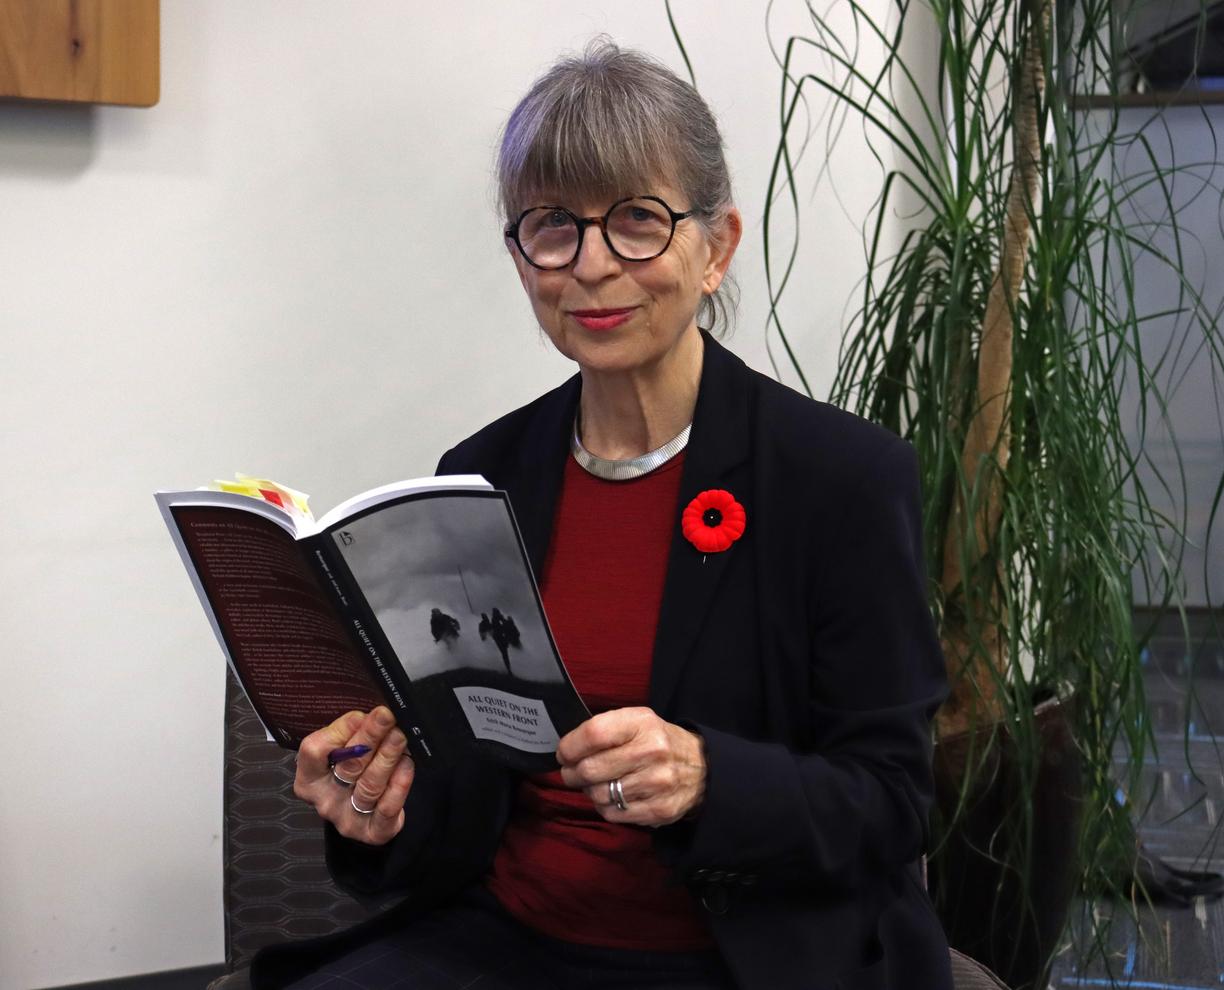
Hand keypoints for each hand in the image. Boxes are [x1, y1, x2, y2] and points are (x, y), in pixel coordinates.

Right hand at [293, 706, 414, 844]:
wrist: (369, 813)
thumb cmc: (353, 771)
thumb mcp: (342, 751)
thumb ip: (349, 734)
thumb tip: (366, 716)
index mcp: (309, 778)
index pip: (315, 752)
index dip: (338, 731)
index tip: (360, 714)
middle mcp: (325, 800)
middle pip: (347, 766)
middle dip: (370, 737)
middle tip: (386, 717)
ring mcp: (348, 819)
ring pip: (370, 786)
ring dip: (387, 757)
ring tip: (399, 736)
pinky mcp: (373, 832)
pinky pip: (387, 807)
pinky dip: (399, 784)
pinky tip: (406, 764)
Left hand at [557, 707, 705, 826]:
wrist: (702, 768)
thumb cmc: (657, 741)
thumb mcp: (637, 721)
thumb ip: (604, 729)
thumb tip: (567, 750)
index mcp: (642, 723)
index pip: (594, 734)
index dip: (570, 746)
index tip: (564, 753)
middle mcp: (652, 751)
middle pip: (590, 769)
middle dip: (572, 773)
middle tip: (572, 772)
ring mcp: (656, 783)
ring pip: (598, 794)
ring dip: (589, 791)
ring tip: (596, 783)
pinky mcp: (658, 810)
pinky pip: (613, 813)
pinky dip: (605, 806)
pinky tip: (612, 796)